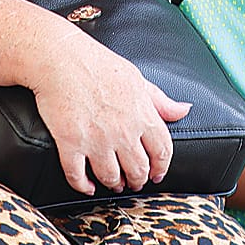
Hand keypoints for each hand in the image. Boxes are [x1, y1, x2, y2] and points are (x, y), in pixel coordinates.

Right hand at [30, 39, 187, 197]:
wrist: (60, 58)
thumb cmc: (97, 63)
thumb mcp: (137, 78)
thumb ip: (160, 100)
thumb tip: (184, 110)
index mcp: (142, 115)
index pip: (162, 151)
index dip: (161, 167)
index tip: (156, 174)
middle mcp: (122, 132)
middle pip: (138, 170)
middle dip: (137, 180)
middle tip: (133, 182)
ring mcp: (96, 141)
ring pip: (111, 177)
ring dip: (114, 184)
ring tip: (113, 183)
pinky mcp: (70, 144)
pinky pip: (77, 176)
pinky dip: (83, 186)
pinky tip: (87, 185)